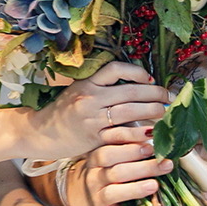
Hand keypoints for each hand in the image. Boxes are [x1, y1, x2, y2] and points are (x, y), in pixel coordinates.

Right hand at [30, 59, 168, 160]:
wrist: (39, 133)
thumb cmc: (62, 114)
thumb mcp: (77, 94)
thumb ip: (101, 90)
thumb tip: (134, 87)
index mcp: (86, 83)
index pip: (115, 68)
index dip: (136, 71)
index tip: (149, 78)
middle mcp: (88, 97)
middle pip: (129, 91)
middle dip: (154, 93)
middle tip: (167, 97)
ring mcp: (90, 117)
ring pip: (129, 110)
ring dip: (152, 111)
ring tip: (164, 113)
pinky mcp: (92, 137)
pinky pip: (121, 133)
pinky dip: (138, 133)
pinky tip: (150, 134)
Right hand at [81, 141, 172, 205]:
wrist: (87, 192)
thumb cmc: (112, 169)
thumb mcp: (116, 154)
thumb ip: (132, 145)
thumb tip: (159, 134)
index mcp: (99, 156)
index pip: (110, 146)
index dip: (130, 144)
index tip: (151, 141)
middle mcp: (95, 175)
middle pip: (116, 169)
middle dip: (143, 166)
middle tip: (165, 163)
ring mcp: (96, 195)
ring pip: (112, 192)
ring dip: (134, 189)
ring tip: (154, 186)